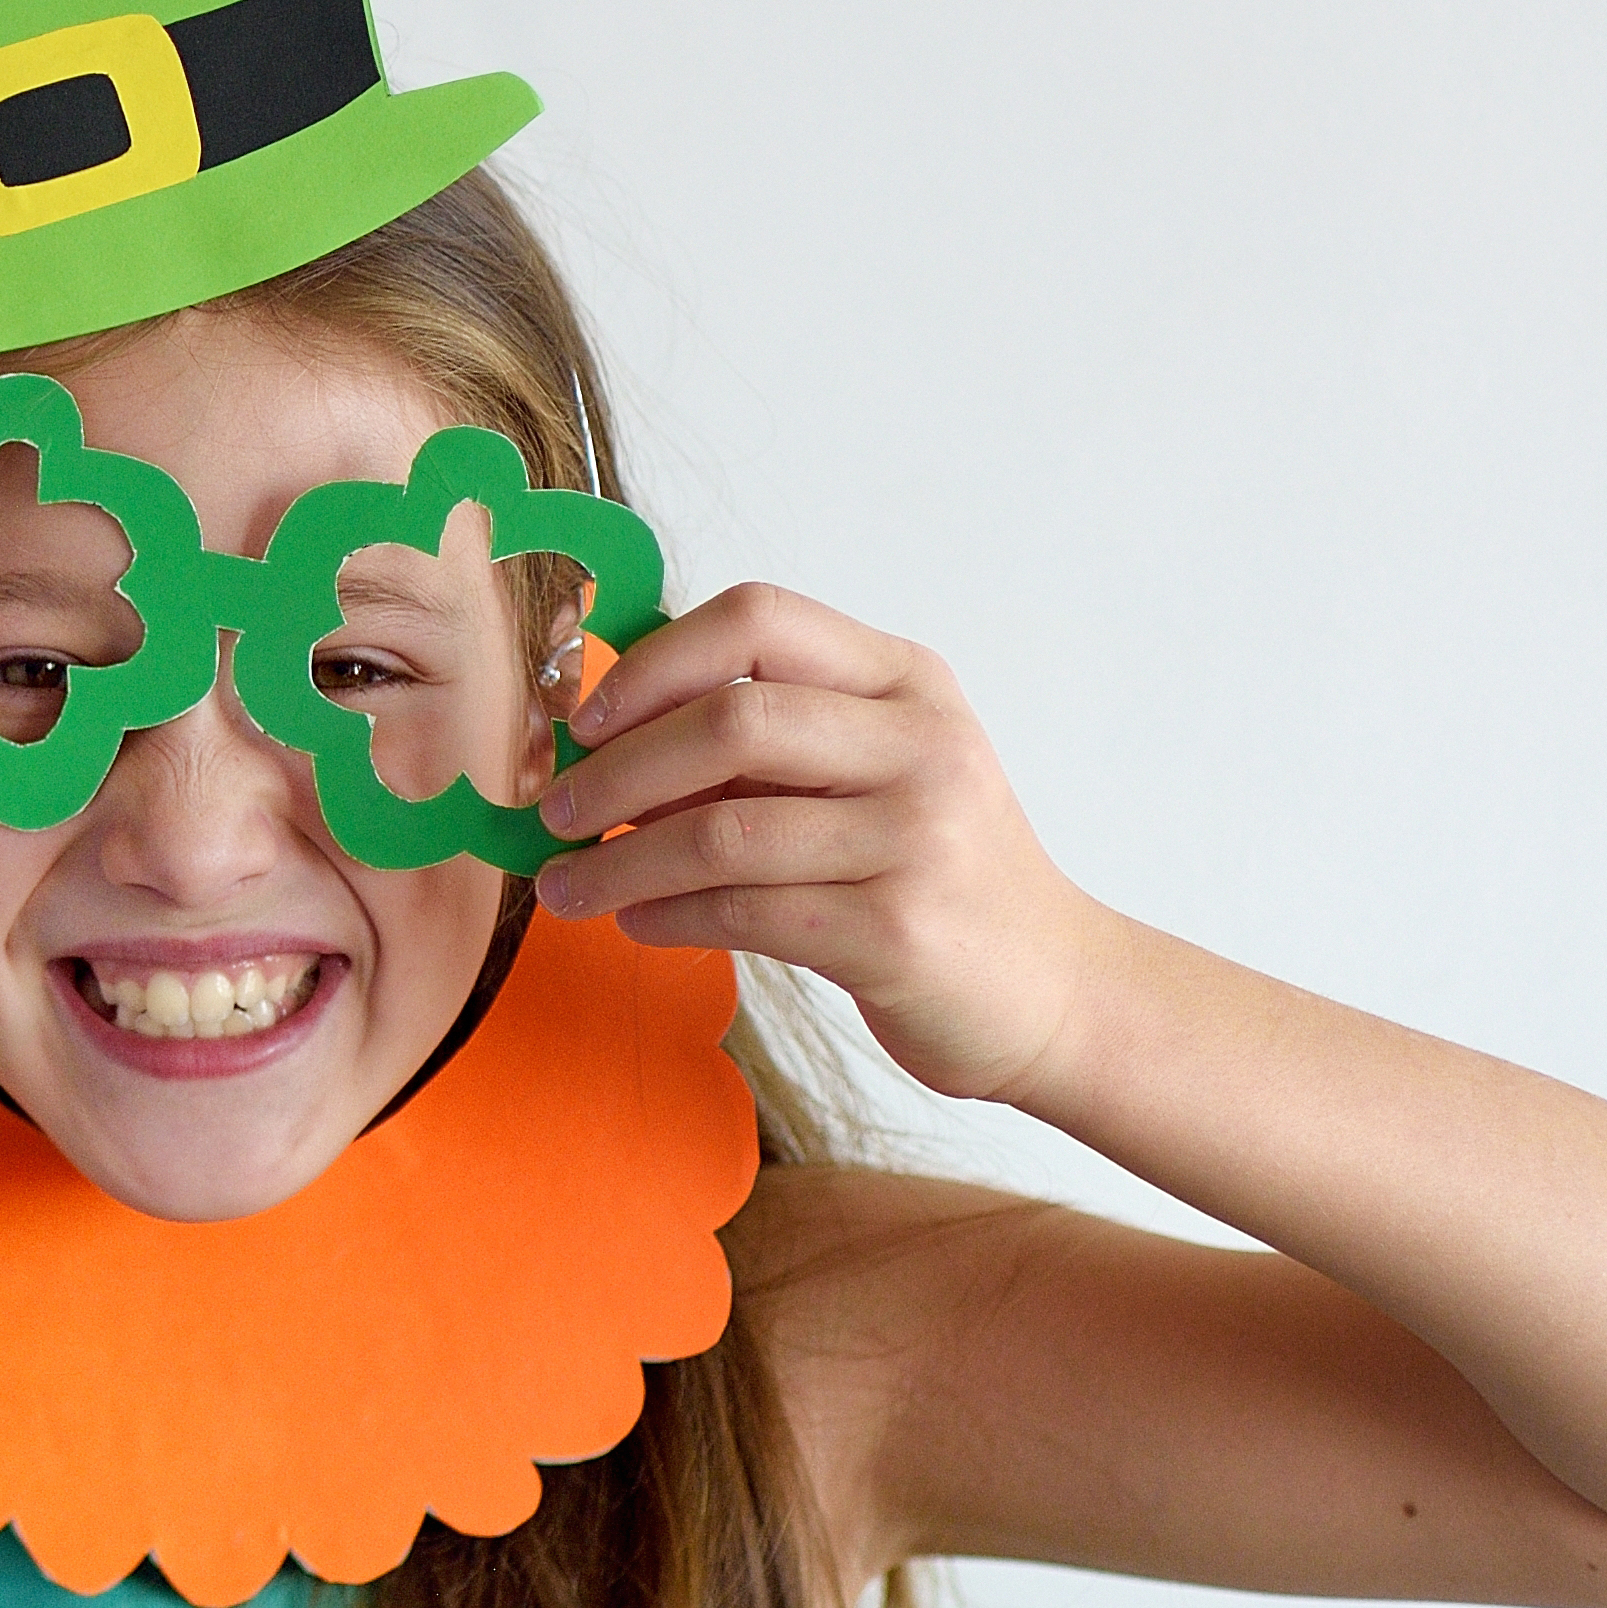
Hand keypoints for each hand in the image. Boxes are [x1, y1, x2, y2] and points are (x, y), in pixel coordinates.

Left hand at [525, 583, 1123, 1106]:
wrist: (1053, 988)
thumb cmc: (934, 873)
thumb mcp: (872, 773)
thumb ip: (765, 742)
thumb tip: (603, 737)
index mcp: (906, 681)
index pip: (758, 618)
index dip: (654, 661)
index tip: (587, 718)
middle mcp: (921, 743)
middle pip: (730, 721)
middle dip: (616, 772)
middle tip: (554, 812)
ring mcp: (916, 836)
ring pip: (723, 830)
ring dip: (619, 861)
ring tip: (568, 886)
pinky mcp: (897, 930)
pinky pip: (744, 911)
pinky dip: (667, 915)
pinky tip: (636, 921)